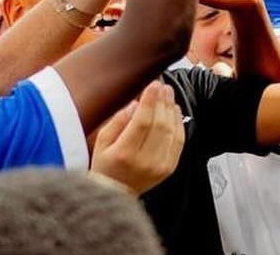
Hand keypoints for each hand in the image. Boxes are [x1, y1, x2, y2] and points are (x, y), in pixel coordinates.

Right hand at [90, 81, 185, 195]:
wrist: (114, 194)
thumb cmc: (104, 166)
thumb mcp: (100, 144)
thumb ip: (117, 122)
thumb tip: (135, 105)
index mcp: (124, 154)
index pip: (142, 122)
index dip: (150, 101)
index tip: (153, 84)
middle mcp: (144, 161)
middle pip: (160, 124)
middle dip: (162, 102)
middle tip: (163, 86)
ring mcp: (159, 166)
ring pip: (171, 131)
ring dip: (171, 109)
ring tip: (168, 94)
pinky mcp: (169, 168)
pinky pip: (179, 141)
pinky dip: (179, 123)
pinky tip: (174, 111)